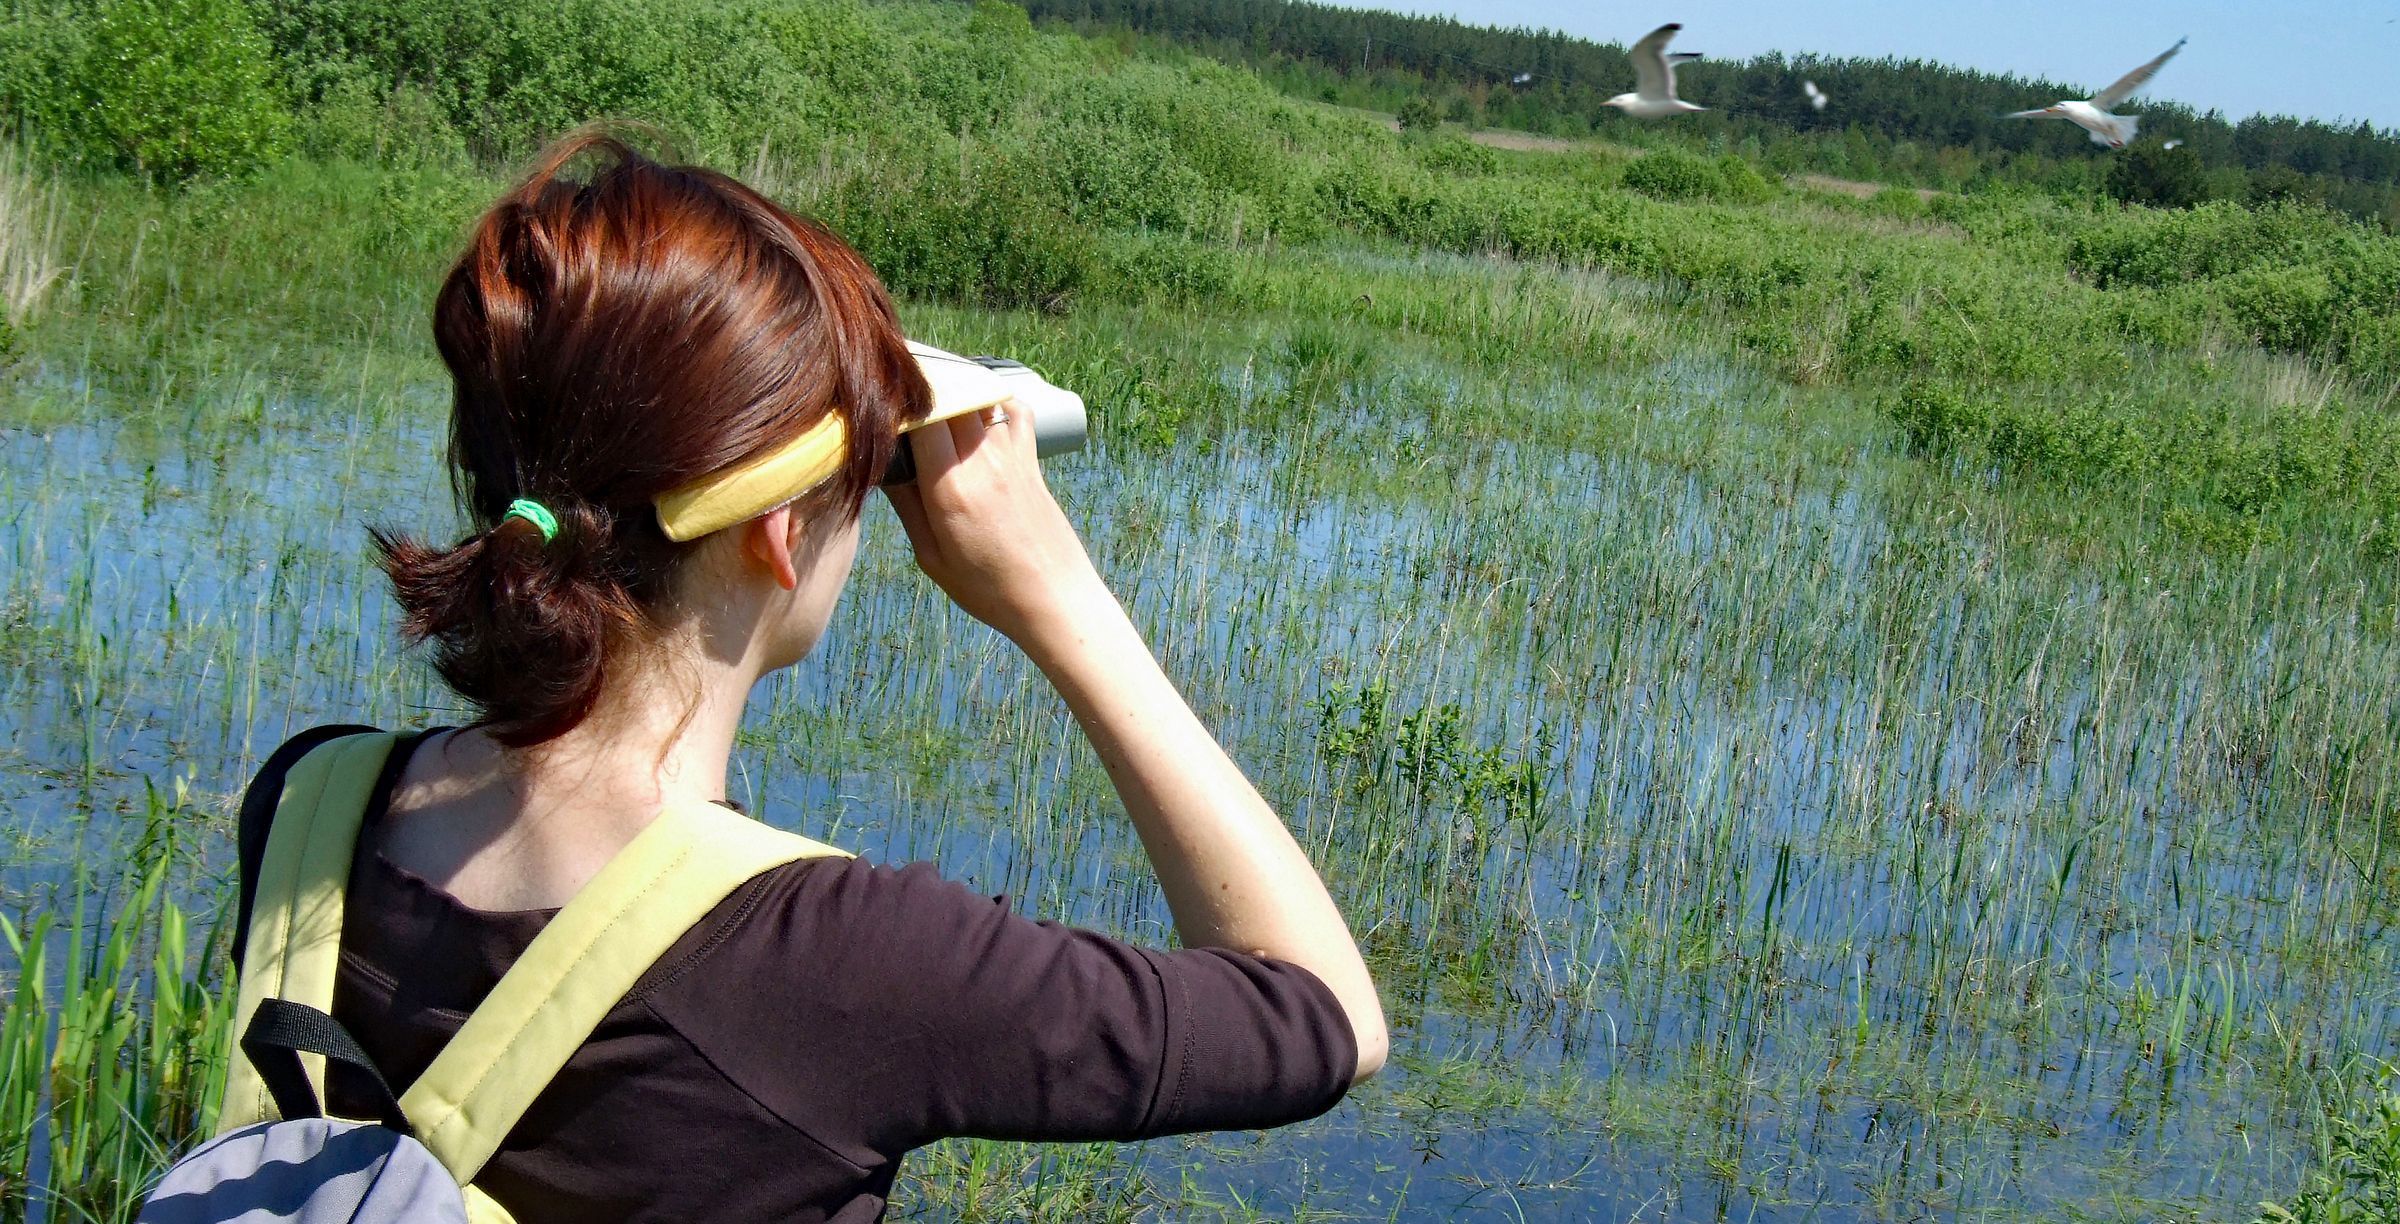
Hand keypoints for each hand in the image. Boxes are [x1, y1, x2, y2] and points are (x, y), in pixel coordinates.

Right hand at [882, 402, 1106, 643]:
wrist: (1055, 599)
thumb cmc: (990, 589)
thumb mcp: (932, 559)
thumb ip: (907, 506)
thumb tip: (886, 466)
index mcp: (950, 487)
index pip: (920, 415)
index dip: (897, 403)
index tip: (880, 407)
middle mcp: (983, 462)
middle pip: (950, 396)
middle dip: (922, 390)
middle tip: (900, 400)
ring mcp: (1012, 457)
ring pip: (980, 398)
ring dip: (955, 393)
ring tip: (935, 403)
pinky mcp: (1032, 461)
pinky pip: (1017, 411)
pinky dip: (996, 400)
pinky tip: (980, 411)